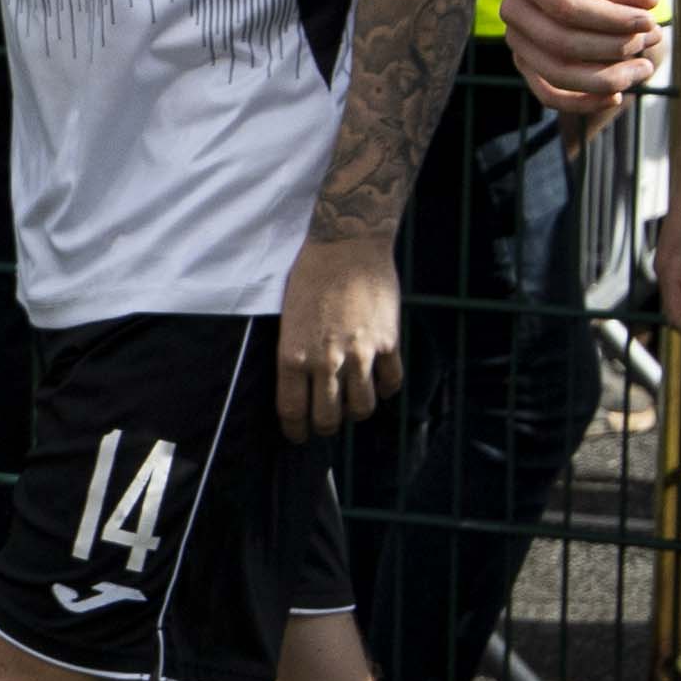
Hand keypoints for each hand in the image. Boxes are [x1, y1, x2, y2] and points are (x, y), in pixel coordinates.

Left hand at [271, 229, 402, 440]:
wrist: (347, 245)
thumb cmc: (311, 276)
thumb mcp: (289, 319)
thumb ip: (295, 354)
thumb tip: (301, 386)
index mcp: (292, 355)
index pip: (292, 411)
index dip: (296, 431)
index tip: (299, 435)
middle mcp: (325, 361)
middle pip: (328, 419)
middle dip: (326, 426)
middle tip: (327, 421)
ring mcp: (359, 354)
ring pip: (362, 408)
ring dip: (357, 411)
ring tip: (354, 402)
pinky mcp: (387, 343)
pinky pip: (391, 383)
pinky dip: (386, 388)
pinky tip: (381, 381)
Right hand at [502, 0, 663, 127]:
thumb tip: (649, 4)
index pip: (568, 7)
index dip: (611, 20)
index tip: (649, 21)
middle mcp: (513, 10)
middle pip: (562, 44)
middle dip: (613, 49)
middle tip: (651, 40)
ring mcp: (516, 40)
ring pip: (556, 74)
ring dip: (604, 80)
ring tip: (643, 69)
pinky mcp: (525, 62)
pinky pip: (548, 93)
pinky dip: (582, 101)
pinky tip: (616, 96)